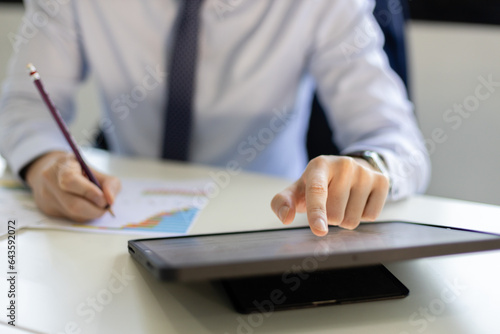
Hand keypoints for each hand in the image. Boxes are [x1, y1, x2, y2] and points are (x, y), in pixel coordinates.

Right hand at [25, 151, 121, 221]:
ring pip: (74, 214)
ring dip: (91, 213)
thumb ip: (109, 183)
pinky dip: (84, 215)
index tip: (104, 198)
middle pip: (73, 204)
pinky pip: (71, 218)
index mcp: (62, 167)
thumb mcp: (97, 170)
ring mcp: (47, 198)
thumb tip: (110, 201)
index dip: (90, 192)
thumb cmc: (80, 171)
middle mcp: (50, 182)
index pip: (71, 181)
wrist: (55, 173)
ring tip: (97, 204)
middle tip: (105, 206)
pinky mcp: (48, 210)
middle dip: (95, 209)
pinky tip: (85, 206)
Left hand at [271, 155, 389, 235]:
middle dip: (330, 218)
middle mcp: (344, 165)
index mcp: (319, 165)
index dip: (317, 212)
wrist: (350, 168)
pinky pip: (370, 216)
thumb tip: (285, 217)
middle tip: (330, 203)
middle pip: (335, 214)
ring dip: (345, 218)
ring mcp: (365, 172)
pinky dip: (361, 215)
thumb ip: (282, 202)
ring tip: (343, 202)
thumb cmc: (319, 184)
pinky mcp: (382, 181)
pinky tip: (357, 201)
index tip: (319, 229)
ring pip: (353, 219)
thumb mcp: (298, 190)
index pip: (317, 191)